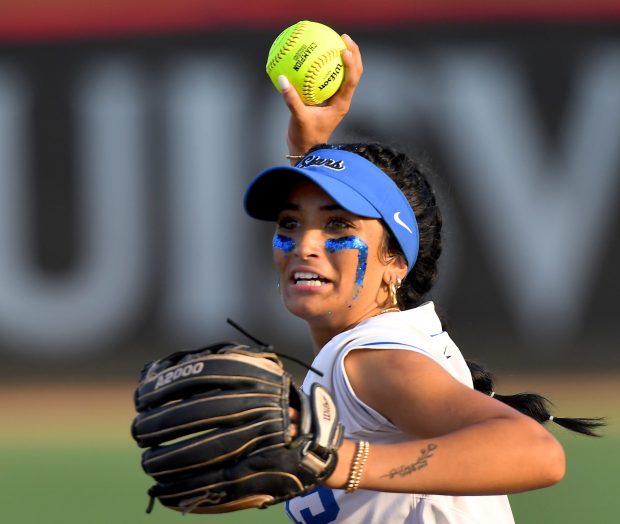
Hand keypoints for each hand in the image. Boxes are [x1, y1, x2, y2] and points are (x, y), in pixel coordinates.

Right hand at [279, 34, 363, 162]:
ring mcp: (334, 100)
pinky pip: (328, 79)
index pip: (351, 80)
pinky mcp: (326, 100)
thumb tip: (282, 78)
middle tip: (343, 38)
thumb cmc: (305, 137)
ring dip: (343, 58)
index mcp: (340, 104)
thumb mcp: (298, 118)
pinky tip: (314, 56)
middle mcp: (341, 100)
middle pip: (354, 73)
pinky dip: (324, 67)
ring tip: (334, 41)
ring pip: (344, 75)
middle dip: (353, 54)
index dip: (351, 63)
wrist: (305, 150)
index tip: (344, 49)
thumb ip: (291, 99)